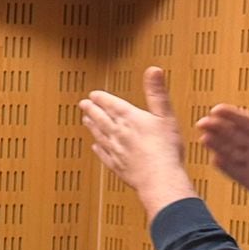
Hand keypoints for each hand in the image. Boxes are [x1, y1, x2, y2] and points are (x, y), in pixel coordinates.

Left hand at [79, 67, 197, 219]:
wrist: (159, 178)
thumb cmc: (165, 149)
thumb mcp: (165, 115)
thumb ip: (157, 92)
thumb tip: (153, 71)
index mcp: (130, 119)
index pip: (111, 104)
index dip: (101, 98)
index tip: (93, 94)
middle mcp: (119, 133)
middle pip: (101, 119)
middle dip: (91, 110)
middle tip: (83, 105)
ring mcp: (116, 151)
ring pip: (100, 135)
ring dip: (91, 127)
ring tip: (85, 121)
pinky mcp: (117, 166)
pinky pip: (104, 156)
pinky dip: (99, 150)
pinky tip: (96, 147)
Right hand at [195, 104, 248, 220]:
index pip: (247, 122)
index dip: (232, 115)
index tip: (217, 109)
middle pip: (232, 134)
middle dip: (217, 127)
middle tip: (203, 122)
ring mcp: (248, 161)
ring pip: (229, 150)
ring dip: (216, 144)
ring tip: (205, 138)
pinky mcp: (246, 177)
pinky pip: (233, 170)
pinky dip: (225, 166)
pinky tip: (215, 160)